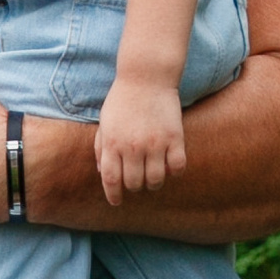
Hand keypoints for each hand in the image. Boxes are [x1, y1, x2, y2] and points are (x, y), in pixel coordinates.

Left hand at [96, 74, 186, 202]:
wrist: (146, 76)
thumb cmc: (122, 99)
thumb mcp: (105, 122)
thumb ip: (101, 147)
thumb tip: (103, 172)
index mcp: (112, 143)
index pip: (111, 179)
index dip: (113, 195)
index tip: (116, 202)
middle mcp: (132, 147)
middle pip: (134, 184)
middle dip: (134, 187)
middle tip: (137, 181)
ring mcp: (155, 143)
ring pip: (156, 180)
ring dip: (154, 182)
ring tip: (154, 175)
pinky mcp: (175, 137)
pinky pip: (178, 167)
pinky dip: (174, 171)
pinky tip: (170, 165)